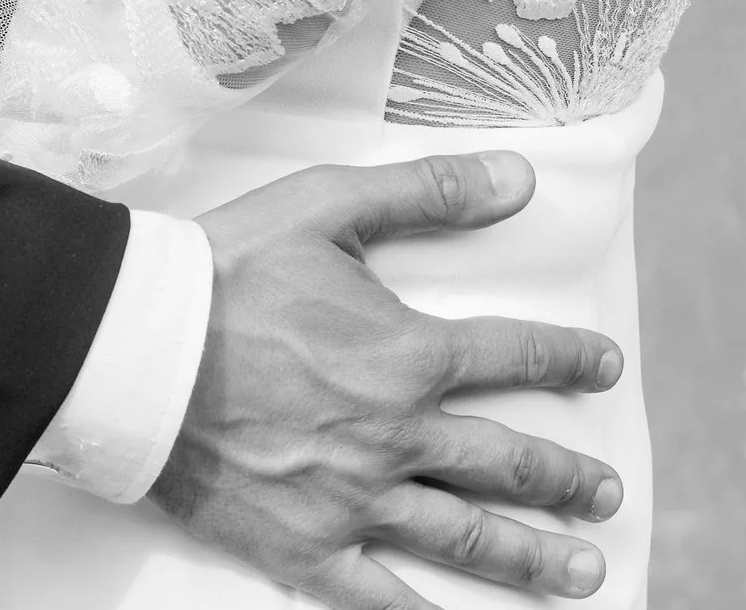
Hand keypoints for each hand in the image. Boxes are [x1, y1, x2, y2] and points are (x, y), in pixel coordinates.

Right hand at [153, 155, 623, 606]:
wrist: (138, 349)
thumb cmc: (228, 270)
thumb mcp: (329, 205)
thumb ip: (428, 193)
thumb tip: (518, 177)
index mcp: (407, 354)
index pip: (512, 355)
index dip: (566, 356)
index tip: (605, 364)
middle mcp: (396, 437)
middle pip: (504, 460)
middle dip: (565, 477)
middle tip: (607, 491)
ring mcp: (355, 502)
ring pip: (465, 536)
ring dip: (532, 555)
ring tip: (583, 572)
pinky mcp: (308, 550)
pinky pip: (383, 598)